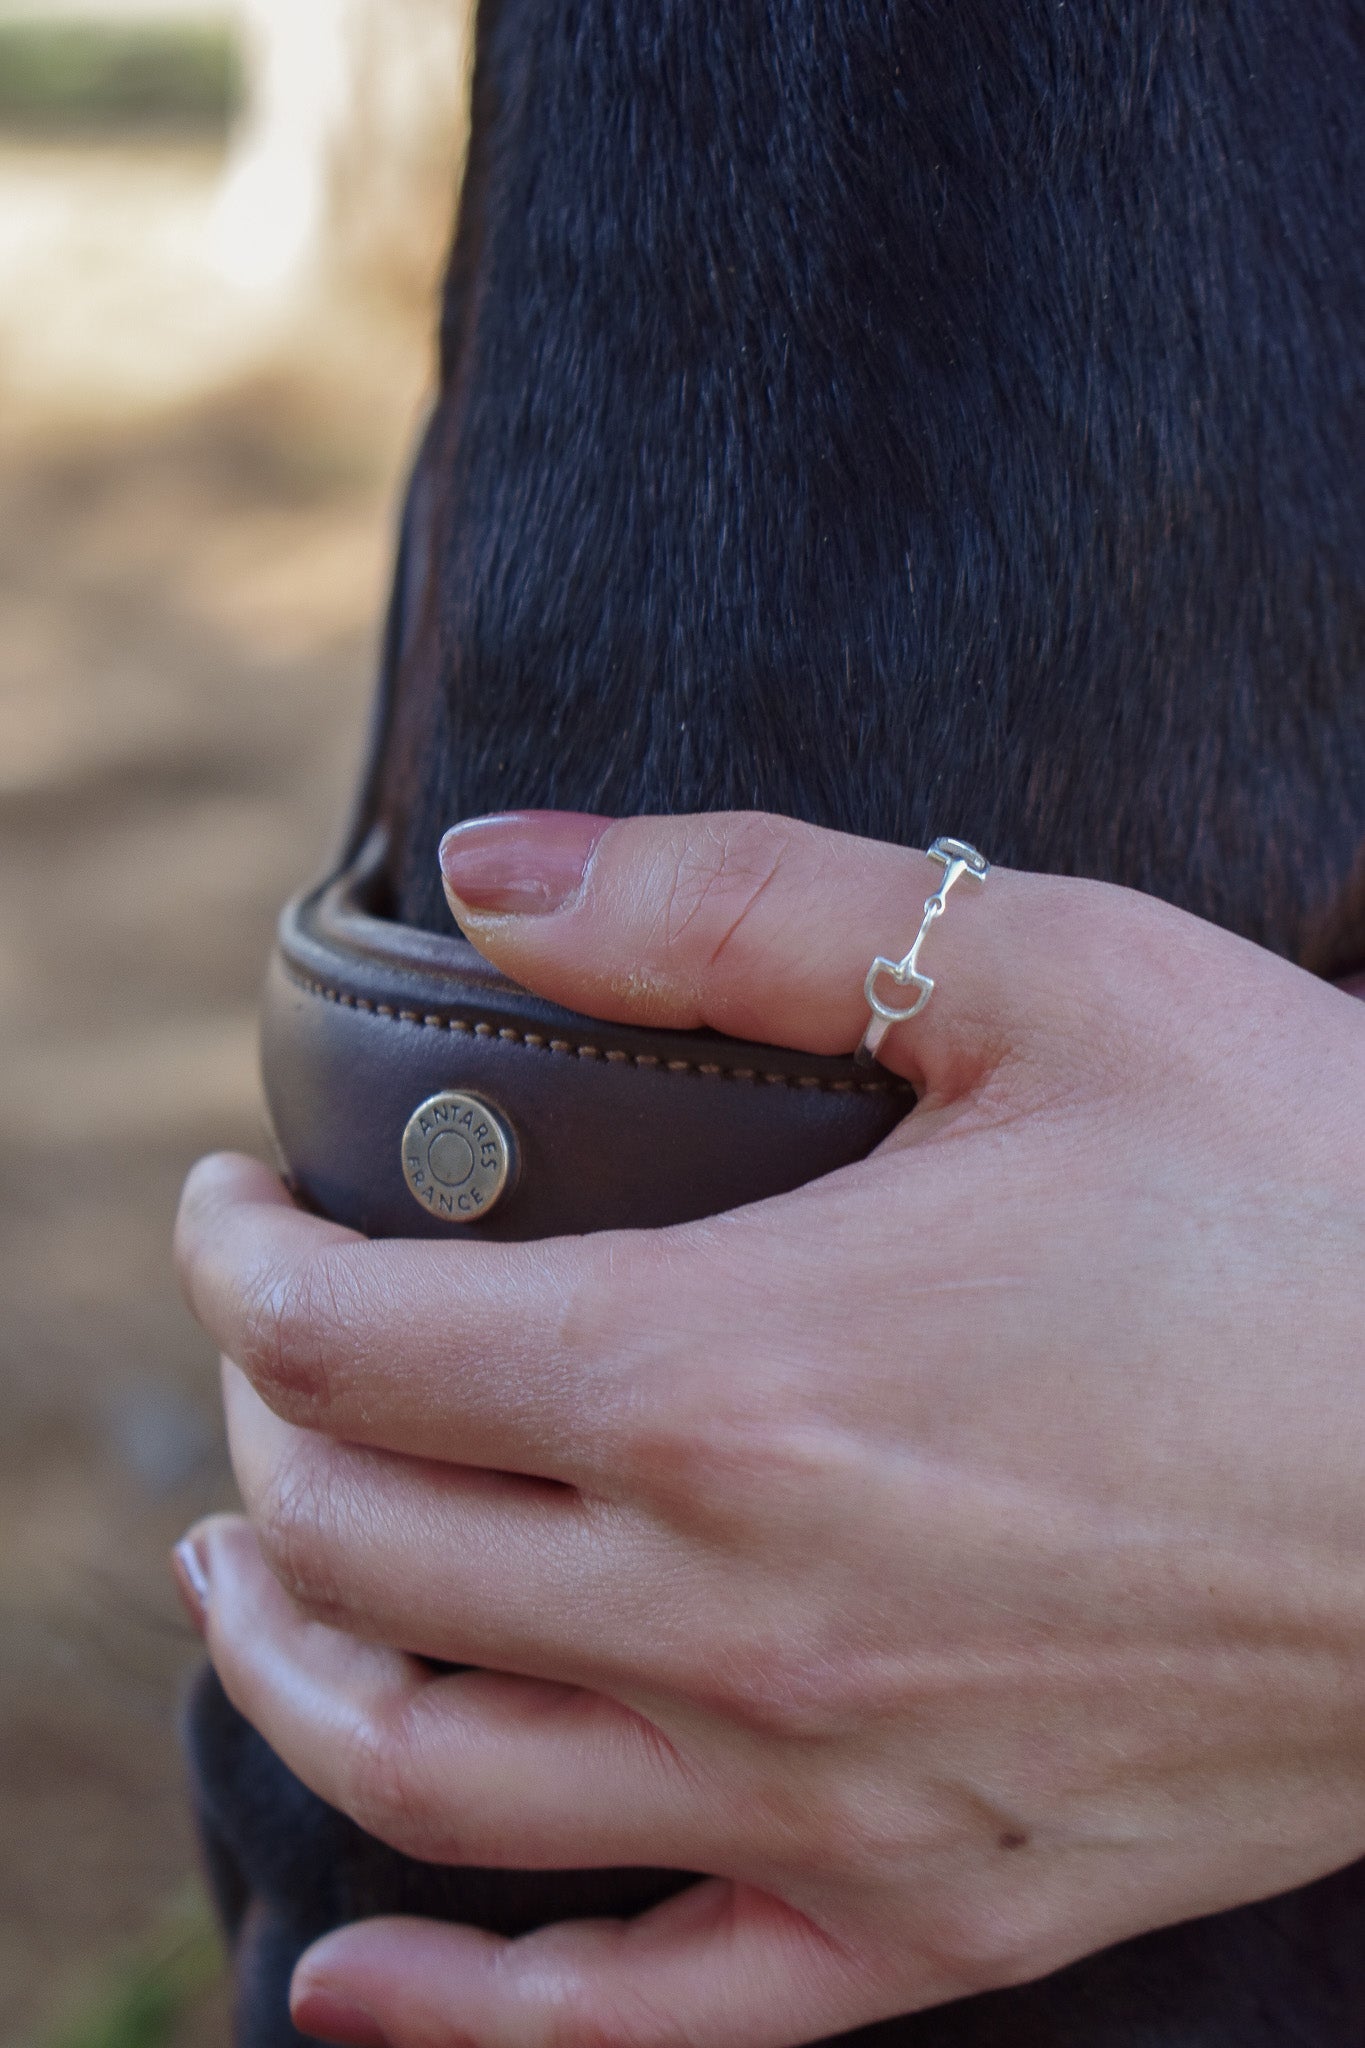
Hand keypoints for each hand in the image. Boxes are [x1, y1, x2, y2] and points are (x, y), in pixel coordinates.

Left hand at [174, 810, 1364, 2047]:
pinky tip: (356, 1978)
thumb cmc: (1317, 1195)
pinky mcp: (937, 1904)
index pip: (352, 1341)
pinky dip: (463, 2013)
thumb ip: (744, 907)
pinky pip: (641, 2017)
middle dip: (261, 1434)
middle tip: (267, 1352)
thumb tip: (502, 867)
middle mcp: (735, 1606)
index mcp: (732, 1372)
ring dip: (290, 1661)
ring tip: (247, 1576)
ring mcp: (825, 1787)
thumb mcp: (1045, 977)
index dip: (239, 1261)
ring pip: (432, 1768)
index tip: (232, 1205)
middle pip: (363, 1537)